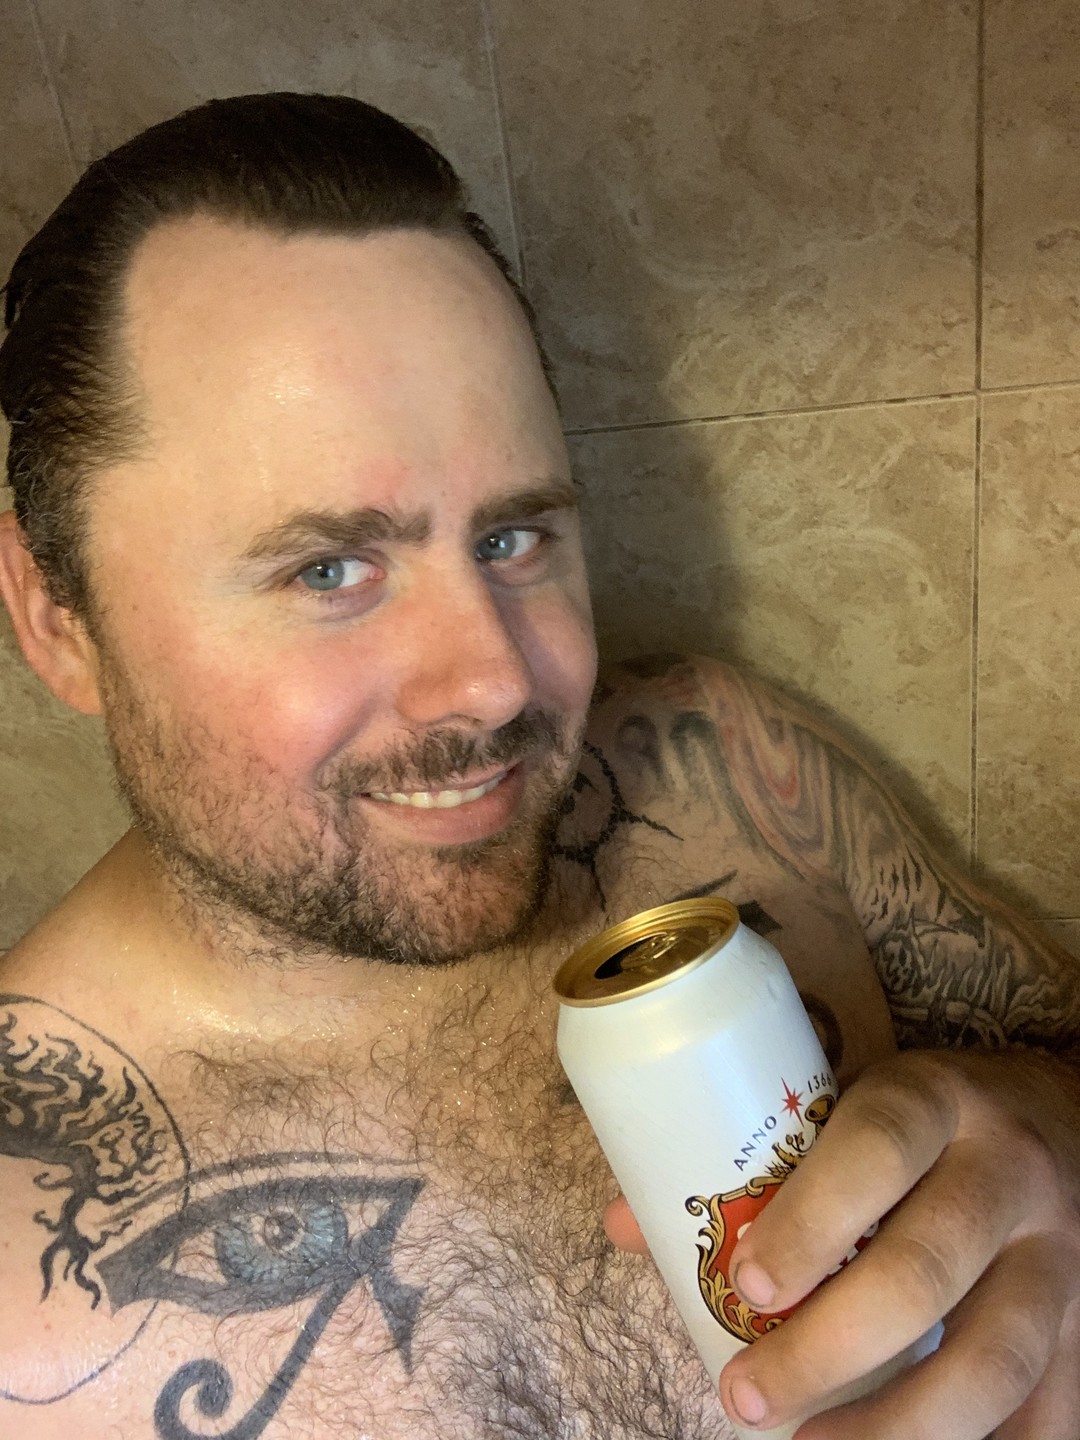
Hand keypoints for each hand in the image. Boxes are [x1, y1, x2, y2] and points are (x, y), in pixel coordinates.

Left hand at [604, 1049, 1079, 1437]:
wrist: (1059, 1116)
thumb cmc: (925, 1117)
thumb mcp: (849, 1102)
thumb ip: (753, 1160)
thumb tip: (629, 1226)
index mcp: (935, 1100)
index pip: (877, 1150)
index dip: (810, 1221)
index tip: (747, 1285)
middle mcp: (1008, 1172)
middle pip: (924, 1270)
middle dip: (827, 1348)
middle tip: (746, 1395)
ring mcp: (1061, 1253)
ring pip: (996, 1357)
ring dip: (898, 1426)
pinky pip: (1052, 1410)